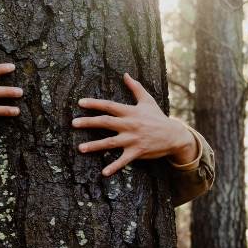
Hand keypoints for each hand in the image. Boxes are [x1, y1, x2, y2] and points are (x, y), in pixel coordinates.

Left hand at [73, 73, 198, 175]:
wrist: (173, 135)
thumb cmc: (157, 117)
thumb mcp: (147, 100)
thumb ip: (135, 87)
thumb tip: (125, 74)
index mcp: (130, 112)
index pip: (109, 106)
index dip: (94, 104)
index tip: (80, 103)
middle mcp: (129, 124)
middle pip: (105, 122)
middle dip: (89, 122)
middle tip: (73, 123)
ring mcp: (133, 139)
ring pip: (110, 142)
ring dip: (95, 146)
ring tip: (80, 148)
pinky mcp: (137, 151)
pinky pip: (123, 160)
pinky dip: (114, 167)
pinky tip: (103, 173)